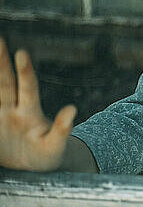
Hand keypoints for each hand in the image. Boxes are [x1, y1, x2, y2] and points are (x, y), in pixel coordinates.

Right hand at [0, 38, 76, 170]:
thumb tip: (72, 109)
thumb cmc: (48, 154)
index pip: (28, 87)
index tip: (22, 53)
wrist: (33, 167)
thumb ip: (62, 129)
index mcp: (31, 112)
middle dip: (0, 61)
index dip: (25, 71)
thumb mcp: (55, 146)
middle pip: (4, 81)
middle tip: (0, 39)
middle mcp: (13, 109)